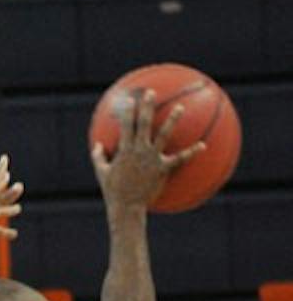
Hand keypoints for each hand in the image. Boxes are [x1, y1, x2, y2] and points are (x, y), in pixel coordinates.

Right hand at [91, 90, 204, 212]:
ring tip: (180, 107)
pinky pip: (179, 159)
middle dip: (147, 107)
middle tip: (151, 92)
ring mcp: (151, 159)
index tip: (129, 98)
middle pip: (143, 124)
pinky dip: (191, 152)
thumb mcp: (102, 173)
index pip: (125, 125)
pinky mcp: (162, 169)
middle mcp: (138, 151)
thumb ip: (98, 156)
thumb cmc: (113, 191)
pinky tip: (203, 145)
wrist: (126, 207)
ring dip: (172, 120)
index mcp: (124, 150)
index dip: (127, 111)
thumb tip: (97, 145)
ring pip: (164, 135)